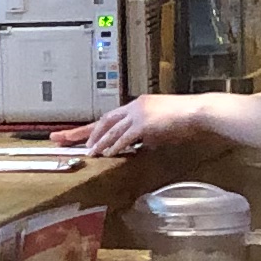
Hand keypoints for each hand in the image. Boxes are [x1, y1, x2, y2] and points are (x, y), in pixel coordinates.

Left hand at [67, 94, 197, 161]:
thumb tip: (136, 146)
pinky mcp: (144, 124)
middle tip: (61, 138)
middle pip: (102, 120)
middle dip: (81, 132)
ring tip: (87, 153)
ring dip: (98, 143)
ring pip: (111, 130)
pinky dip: (115, 146)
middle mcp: (134, 107)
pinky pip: (125, 137)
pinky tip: (107, 154)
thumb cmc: (184, 120)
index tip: (77, 136)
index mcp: (136, 106)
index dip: (92, 128)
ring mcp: (138, 114)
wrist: (198, 113)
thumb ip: (145, 135)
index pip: (109, 118)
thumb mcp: (159, 128)